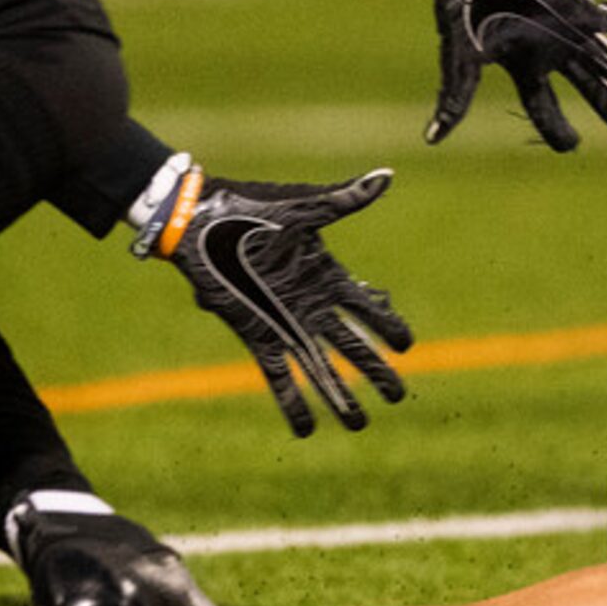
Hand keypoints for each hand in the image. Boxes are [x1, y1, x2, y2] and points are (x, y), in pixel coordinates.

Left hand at [139, 165, 413, 435]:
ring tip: (358, 426)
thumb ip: (344, 200)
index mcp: (324, 274)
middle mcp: (308, 304)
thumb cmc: (249, 207)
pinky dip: (292, 401)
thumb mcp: (303, 206)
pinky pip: (278, 374)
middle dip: (375, 372)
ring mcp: (282, 322)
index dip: (388, 326)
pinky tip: (305, 429)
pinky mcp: (254, 334)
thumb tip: (386, 176)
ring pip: (320, 367)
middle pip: (351, 345)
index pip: (367, 307)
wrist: (199, 219)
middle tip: (397, 396)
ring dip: (340, 397)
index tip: (407, 345)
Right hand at [419, 0, 606, 150]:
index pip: (544, 107)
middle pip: (587, 86)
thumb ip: (456, 97)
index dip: (559, 130)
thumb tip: (433, 139)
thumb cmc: (464, 5)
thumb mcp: (461, 57)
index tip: (573, 146)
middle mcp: (550, 48)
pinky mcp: (581, 5)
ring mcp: (568, 27)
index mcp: (522, 65)